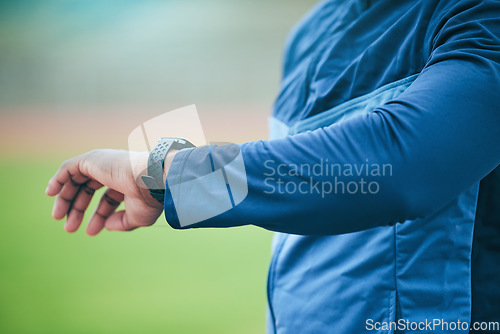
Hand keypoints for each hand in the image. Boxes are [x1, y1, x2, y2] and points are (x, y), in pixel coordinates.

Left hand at [46, 149, 173, 235]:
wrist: (152, 181)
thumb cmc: (150, 199)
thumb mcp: (137, 217)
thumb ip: (121, 222)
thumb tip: (106, 225)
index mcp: (127, 181)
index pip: (108, 198)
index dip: (99, 216)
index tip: (90, 232)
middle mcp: (114, 170)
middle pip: (89, 189)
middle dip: (78, 208)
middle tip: (68, 228)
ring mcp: (102, 164)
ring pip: (77, 179)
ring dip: (66, 198)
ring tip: (57, 216)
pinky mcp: (92, 160)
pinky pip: (69, 168)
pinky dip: (59, 179)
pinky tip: (51, 193)